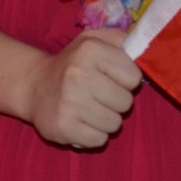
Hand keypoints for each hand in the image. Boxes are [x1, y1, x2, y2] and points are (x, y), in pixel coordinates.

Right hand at [26, 29, 141, 148]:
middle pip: (126, 103)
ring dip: (107, 119)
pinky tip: (83, 122)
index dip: (127, 80)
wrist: (34, 85)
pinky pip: (99, 140)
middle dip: (117, 101)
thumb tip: (145, 52)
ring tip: (91, 108)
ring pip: (115, 124)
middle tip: (101, 95)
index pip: (134, 77)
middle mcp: (78, 75)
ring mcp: (69, 103)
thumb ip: (121, 40)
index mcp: (90, 50)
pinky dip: (95, 134)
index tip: (112, 78)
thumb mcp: (93, 40)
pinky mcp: (63, 127)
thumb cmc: (73, 63)